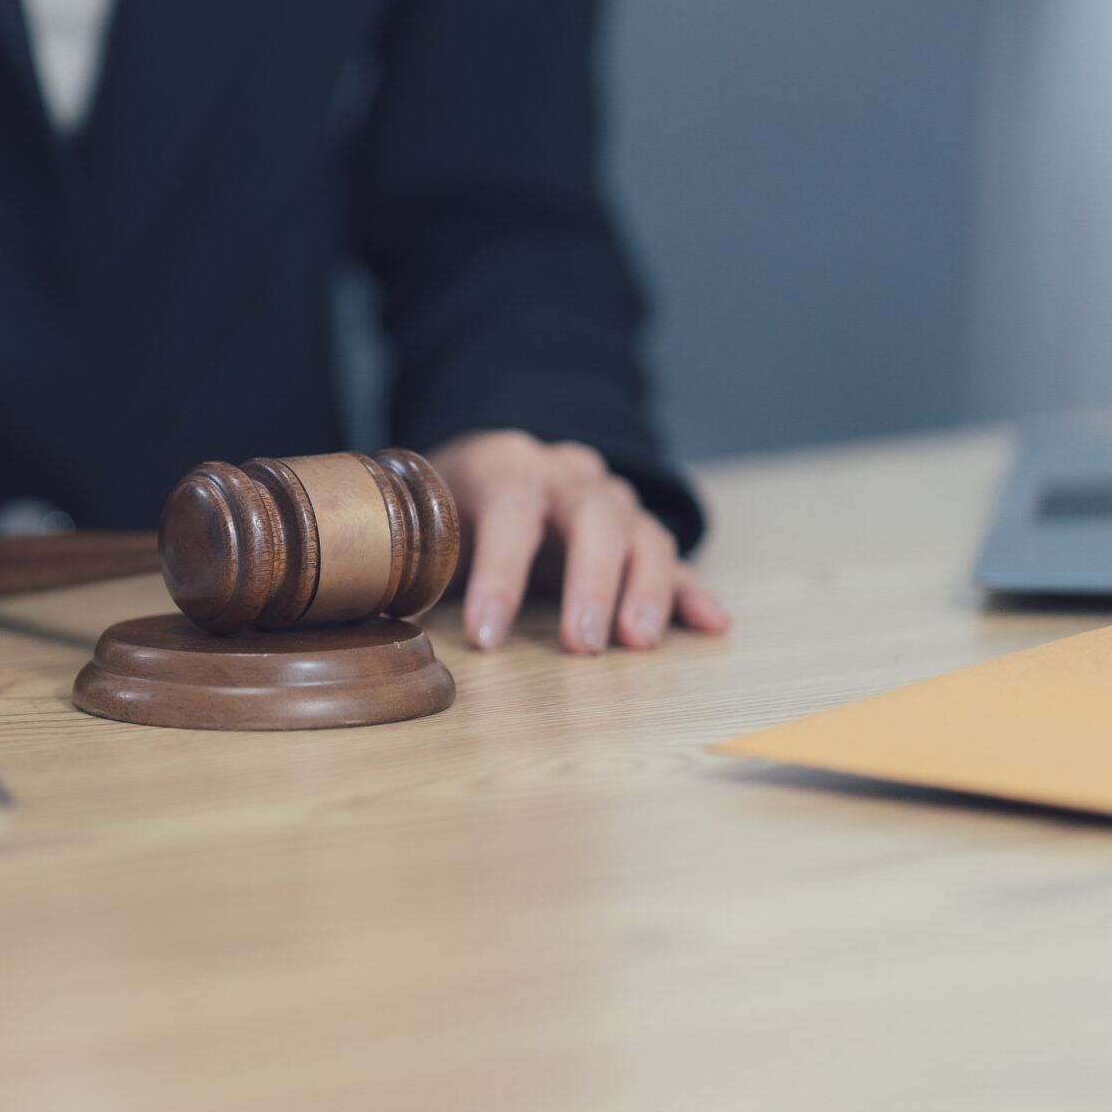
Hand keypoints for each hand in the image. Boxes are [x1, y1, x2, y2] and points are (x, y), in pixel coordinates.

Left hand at [426, 429, 728, 653]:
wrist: (490, 467)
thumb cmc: (452, 505)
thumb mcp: (423, 518)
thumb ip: (418, 558)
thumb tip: (397, 619)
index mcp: (508, 466)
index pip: (509, 514)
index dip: (499, 576)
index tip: (485, 637)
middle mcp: (569, 475)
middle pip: (596, 517)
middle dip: (591, 583)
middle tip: (584, 645)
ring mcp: (611, 500)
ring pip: (643, 534)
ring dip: (647, 590)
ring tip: (640, 642)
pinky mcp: (638, 533)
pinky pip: (675, 559)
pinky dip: (692, 592)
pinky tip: (713, 624)